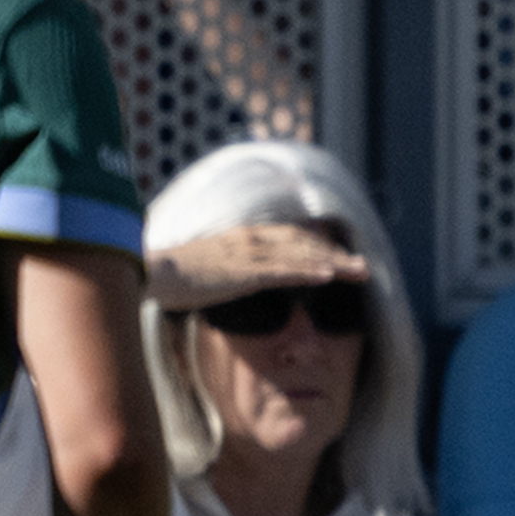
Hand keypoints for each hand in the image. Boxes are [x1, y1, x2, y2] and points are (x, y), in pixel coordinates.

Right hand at [142, 220, 366, 313]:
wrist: (148, 272)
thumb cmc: (178, 274)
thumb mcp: (216, 267)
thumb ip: (240, 268)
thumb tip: (254, 278)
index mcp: (246, 237)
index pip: (293, 238)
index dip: (322, 247)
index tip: (345, 257)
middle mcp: (251, 240)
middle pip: (304, 245)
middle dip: (337, 255)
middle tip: (365, 267)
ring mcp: (247, 255)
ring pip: (300, 256)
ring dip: (333, 264)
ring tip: (360, 272)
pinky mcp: (240, 272)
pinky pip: (281, 271)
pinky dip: (307, 272)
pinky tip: (329, 277)